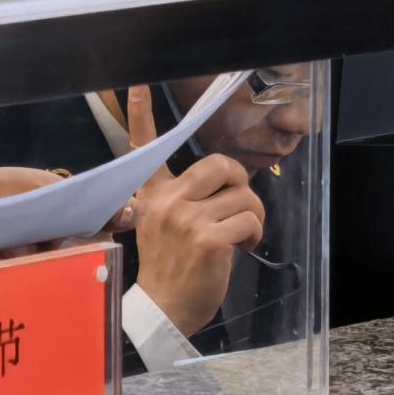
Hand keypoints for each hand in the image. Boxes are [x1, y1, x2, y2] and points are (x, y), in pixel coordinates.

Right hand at [121, 84, 264, 338]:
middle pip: (220, 165)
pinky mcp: (209, 239)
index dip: (140, 113)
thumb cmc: (169, 268)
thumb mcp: (160, 225)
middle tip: (239, 206)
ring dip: (252, 216)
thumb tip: (226, 184)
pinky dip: (255, 233)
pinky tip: (244, 248)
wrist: (163, 311)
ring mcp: (187, 219)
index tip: (139, 83)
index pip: (144, 148)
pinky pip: (249, 219)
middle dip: (240, 182)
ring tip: (242, 235)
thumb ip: (181, 199)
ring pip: (243, 195)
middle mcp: (167, 202)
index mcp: (152, 195)